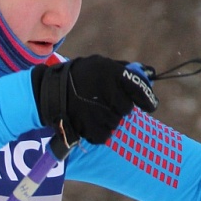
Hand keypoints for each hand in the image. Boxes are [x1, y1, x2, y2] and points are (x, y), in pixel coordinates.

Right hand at [32, 56, 157, 145]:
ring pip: (116, 122)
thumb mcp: (102, 65)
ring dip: (109, 119)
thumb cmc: (81, 76)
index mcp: (112, 74)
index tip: (150, 106)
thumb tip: (150, 74)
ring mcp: (98, 112)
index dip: (147, 100)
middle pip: (127, 109)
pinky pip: (105, 135)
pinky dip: (99, 130)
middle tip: (107, 102)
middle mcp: (107, 93)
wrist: (50, 91)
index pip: (139, 90)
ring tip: (94, 109)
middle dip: (120, 107)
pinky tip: (89, 120)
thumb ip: (125, 70)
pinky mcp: (89, 128)